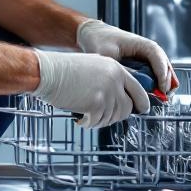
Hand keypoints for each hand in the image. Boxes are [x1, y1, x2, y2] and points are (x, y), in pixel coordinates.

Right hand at [32, 50, 150, 128]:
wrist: (48, 71)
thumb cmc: (63, 70)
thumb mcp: (93, 67)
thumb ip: (109, 79)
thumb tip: (118, 100)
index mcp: (115, 68)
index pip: (138, 89)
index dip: (141, 102)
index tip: (142, 109)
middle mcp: (114, 79)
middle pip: (127, 107)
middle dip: (117, 116)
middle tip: (103, 116)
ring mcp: (106, 92)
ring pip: (112, 117)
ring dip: (100, 120)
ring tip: (86, 115)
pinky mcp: (96, 104)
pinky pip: (98, 122)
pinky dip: (89, 123)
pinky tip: (80, 119)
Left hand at [76, 19, 178, 95]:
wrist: (92, 34)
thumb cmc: (99, 40)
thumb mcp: (108, 55)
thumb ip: (121, 68)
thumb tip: (133, 83)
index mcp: (141, 44)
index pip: (158, 57)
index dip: (162, 73)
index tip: (162, 87)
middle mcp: (147, 50)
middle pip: (164, 65)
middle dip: (167, 81)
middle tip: (165, 97)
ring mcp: (145, 57)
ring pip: (162, 70)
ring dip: (164, 84)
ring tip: (163, 98)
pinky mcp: (140, 64)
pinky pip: (153, 74)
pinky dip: (156, 84)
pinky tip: (155, 94)